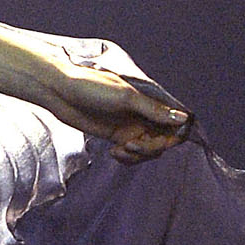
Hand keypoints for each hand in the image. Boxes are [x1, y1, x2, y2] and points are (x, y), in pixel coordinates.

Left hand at [46, 62, 192, 161]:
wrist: (60, 91)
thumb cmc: (91, 87)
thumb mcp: (125, 97)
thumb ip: (153, 110)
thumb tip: (183, 118)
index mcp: (148, 101)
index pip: (174, 121)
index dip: (176, 134)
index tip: (166, 142)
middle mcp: (142, 114)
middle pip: (163, 139)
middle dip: (151, 148)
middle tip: (132, 146)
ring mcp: (129, 126)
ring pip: (148, 149)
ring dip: (139, 155)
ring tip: (121, 150)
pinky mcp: (115, 136)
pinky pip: (131, 153)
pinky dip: (127, 157)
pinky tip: (114, 153)